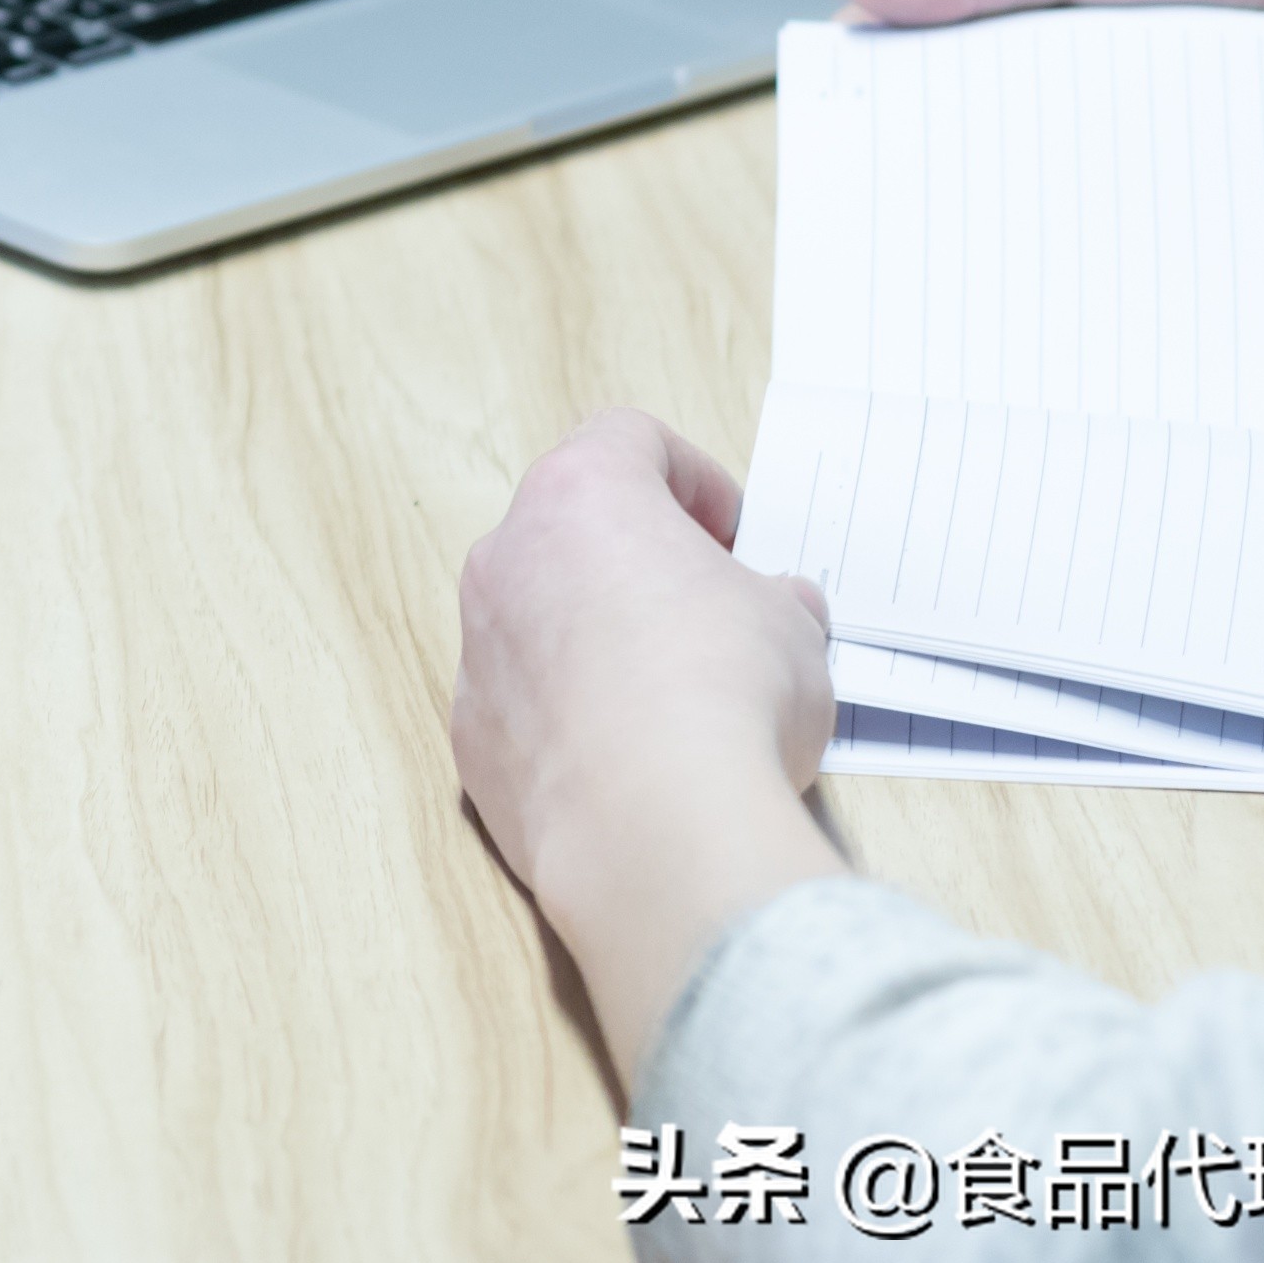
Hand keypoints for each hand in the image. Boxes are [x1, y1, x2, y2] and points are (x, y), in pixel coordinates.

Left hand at [453, 411, 840, 1076]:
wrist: (652, 823)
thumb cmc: (726, 695)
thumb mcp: (794, 629)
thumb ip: (776, 602)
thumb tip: (779, 609)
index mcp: (580, 496)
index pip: (631, 440)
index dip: (696, 480)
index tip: (733, 537)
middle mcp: (507, 556)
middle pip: (572, 529)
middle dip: (640, 562)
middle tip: (709, 612)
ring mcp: (478, 645)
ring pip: (537, 618)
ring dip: (597, 640)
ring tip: (675, 698)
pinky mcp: (469, 732)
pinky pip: (522, 702)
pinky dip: (568, 717)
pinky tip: (629, 761)